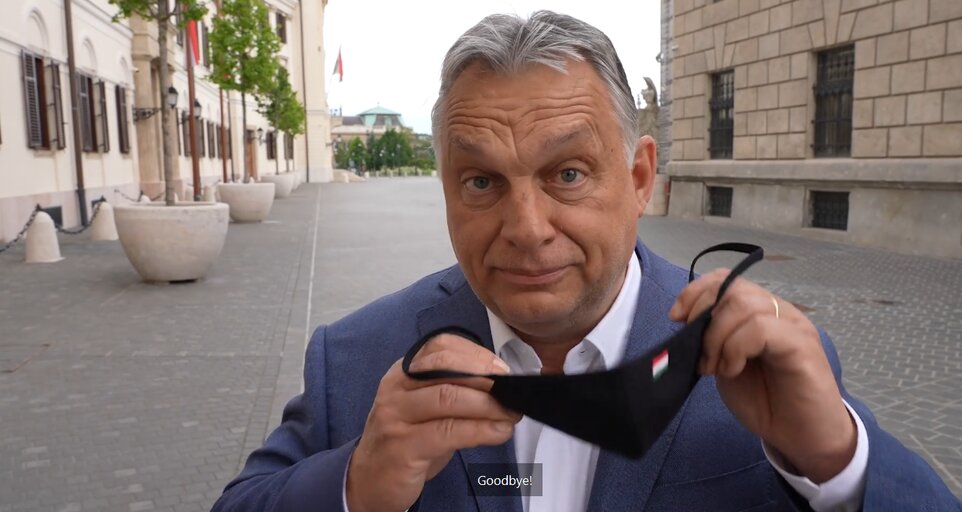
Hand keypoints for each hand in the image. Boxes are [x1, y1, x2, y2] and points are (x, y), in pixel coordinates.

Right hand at [346, 334, 519, 511]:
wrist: (368, 480)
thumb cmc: (406, 440)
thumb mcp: (426, 407)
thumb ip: (455, 390)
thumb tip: (501, 383)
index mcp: (403, 371)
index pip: (441, 346)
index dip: (477, 355)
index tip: (503, 369)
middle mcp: (395, 388)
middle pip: (445, 367)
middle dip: (485, 376)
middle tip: (512, 390)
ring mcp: (395, 416)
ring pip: (448, 397)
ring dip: (488, 405)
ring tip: (510, 414)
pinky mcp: (402, 446)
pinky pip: (448, 432)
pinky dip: (480, 430)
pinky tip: (498, 432)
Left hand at [670, 269, 855, 482]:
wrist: (802, 437)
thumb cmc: (766, 402)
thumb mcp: (726, 364)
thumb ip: (712, 339)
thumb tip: (684, 322)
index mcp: (760, 312)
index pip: (726, 279)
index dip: (696, 292)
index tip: (675, 317)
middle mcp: (779, 311)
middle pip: (732, 288)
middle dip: (703, 316)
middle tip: (700, 355)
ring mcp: (792, 324)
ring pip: (744, 305)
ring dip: (717, 337)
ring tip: (716, 367)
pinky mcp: (802, 344)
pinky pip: (761, 328)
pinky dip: (736, 348)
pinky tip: (733, 370)